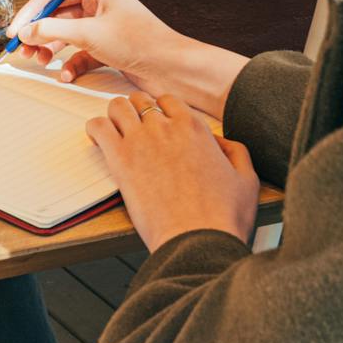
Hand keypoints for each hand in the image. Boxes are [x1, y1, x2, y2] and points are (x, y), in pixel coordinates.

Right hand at [7, 0, 184, 90]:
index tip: (16, 30)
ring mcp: (103, 27)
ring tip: (41, 61)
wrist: (171, 69)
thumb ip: (53, 29)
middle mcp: (100, 5)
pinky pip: (80, 53)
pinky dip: (70, 63)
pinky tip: (66, 74)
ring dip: (52, 49)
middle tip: (24, 50)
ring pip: (67, 35)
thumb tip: (27, 30)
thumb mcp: (89, 33)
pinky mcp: (107, 48)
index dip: (32, 11)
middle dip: (39, 33)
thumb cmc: (140, 42)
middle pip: (58, 15)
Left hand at [88, 92, 258, 250]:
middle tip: (135, 130)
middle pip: (141, 101)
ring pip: (118, 107)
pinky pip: (98, 127)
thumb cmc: (223, 217)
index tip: (157, 125)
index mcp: (195, 128)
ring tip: (117, 133)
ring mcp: (141, 140)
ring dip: (116, 116)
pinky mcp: (120, 159)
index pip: (169, 101)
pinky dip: (96, 129)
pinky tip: (99, 141)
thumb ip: (235, 152)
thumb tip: (219, 142)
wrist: (198, 241)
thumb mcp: (247, 180)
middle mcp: (166, 127)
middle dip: (137, 111)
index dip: (162, 112)